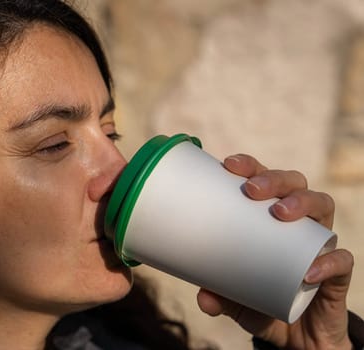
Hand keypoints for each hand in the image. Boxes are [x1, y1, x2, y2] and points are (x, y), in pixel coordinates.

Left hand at [196, 154, 353, 348]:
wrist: (293, 336)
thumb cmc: (261, 301)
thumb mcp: (234, 299)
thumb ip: (218, 297)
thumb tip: (203, 297)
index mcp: (269, 217)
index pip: (264, 180)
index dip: (250, 166)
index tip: (229, 165)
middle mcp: (297, 222)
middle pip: (294, 183)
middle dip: (274, 179)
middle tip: (252, 189)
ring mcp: (319, 243)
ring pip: (323, 205)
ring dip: (303, 202)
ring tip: (280, 213)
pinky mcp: (337, 273)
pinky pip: (341, 260)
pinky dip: (328, 262)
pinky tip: (309, 272)